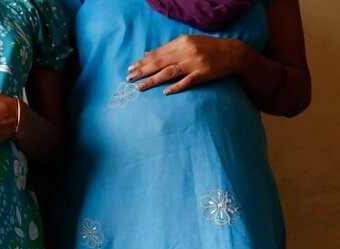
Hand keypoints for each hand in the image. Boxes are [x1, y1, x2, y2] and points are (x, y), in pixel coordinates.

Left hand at [127, 35, 246, 94]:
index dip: (142, 61)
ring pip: (169, 72)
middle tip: (129, 78)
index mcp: (182, 42)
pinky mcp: (203, 74)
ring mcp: (194, 63)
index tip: (130, 68)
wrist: (233, 52)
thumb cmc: (208, 48)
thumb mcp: (188, 43)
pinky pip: (187, 82)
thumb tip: (148, 54)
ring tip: (140, 87)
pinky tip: (165, 92)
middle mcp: (186, 51)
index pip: (157, 53)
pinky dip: (175, 86)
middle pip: (159, 63)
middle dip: (142, 71)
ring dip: (152, 80)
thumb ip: (169, 49)